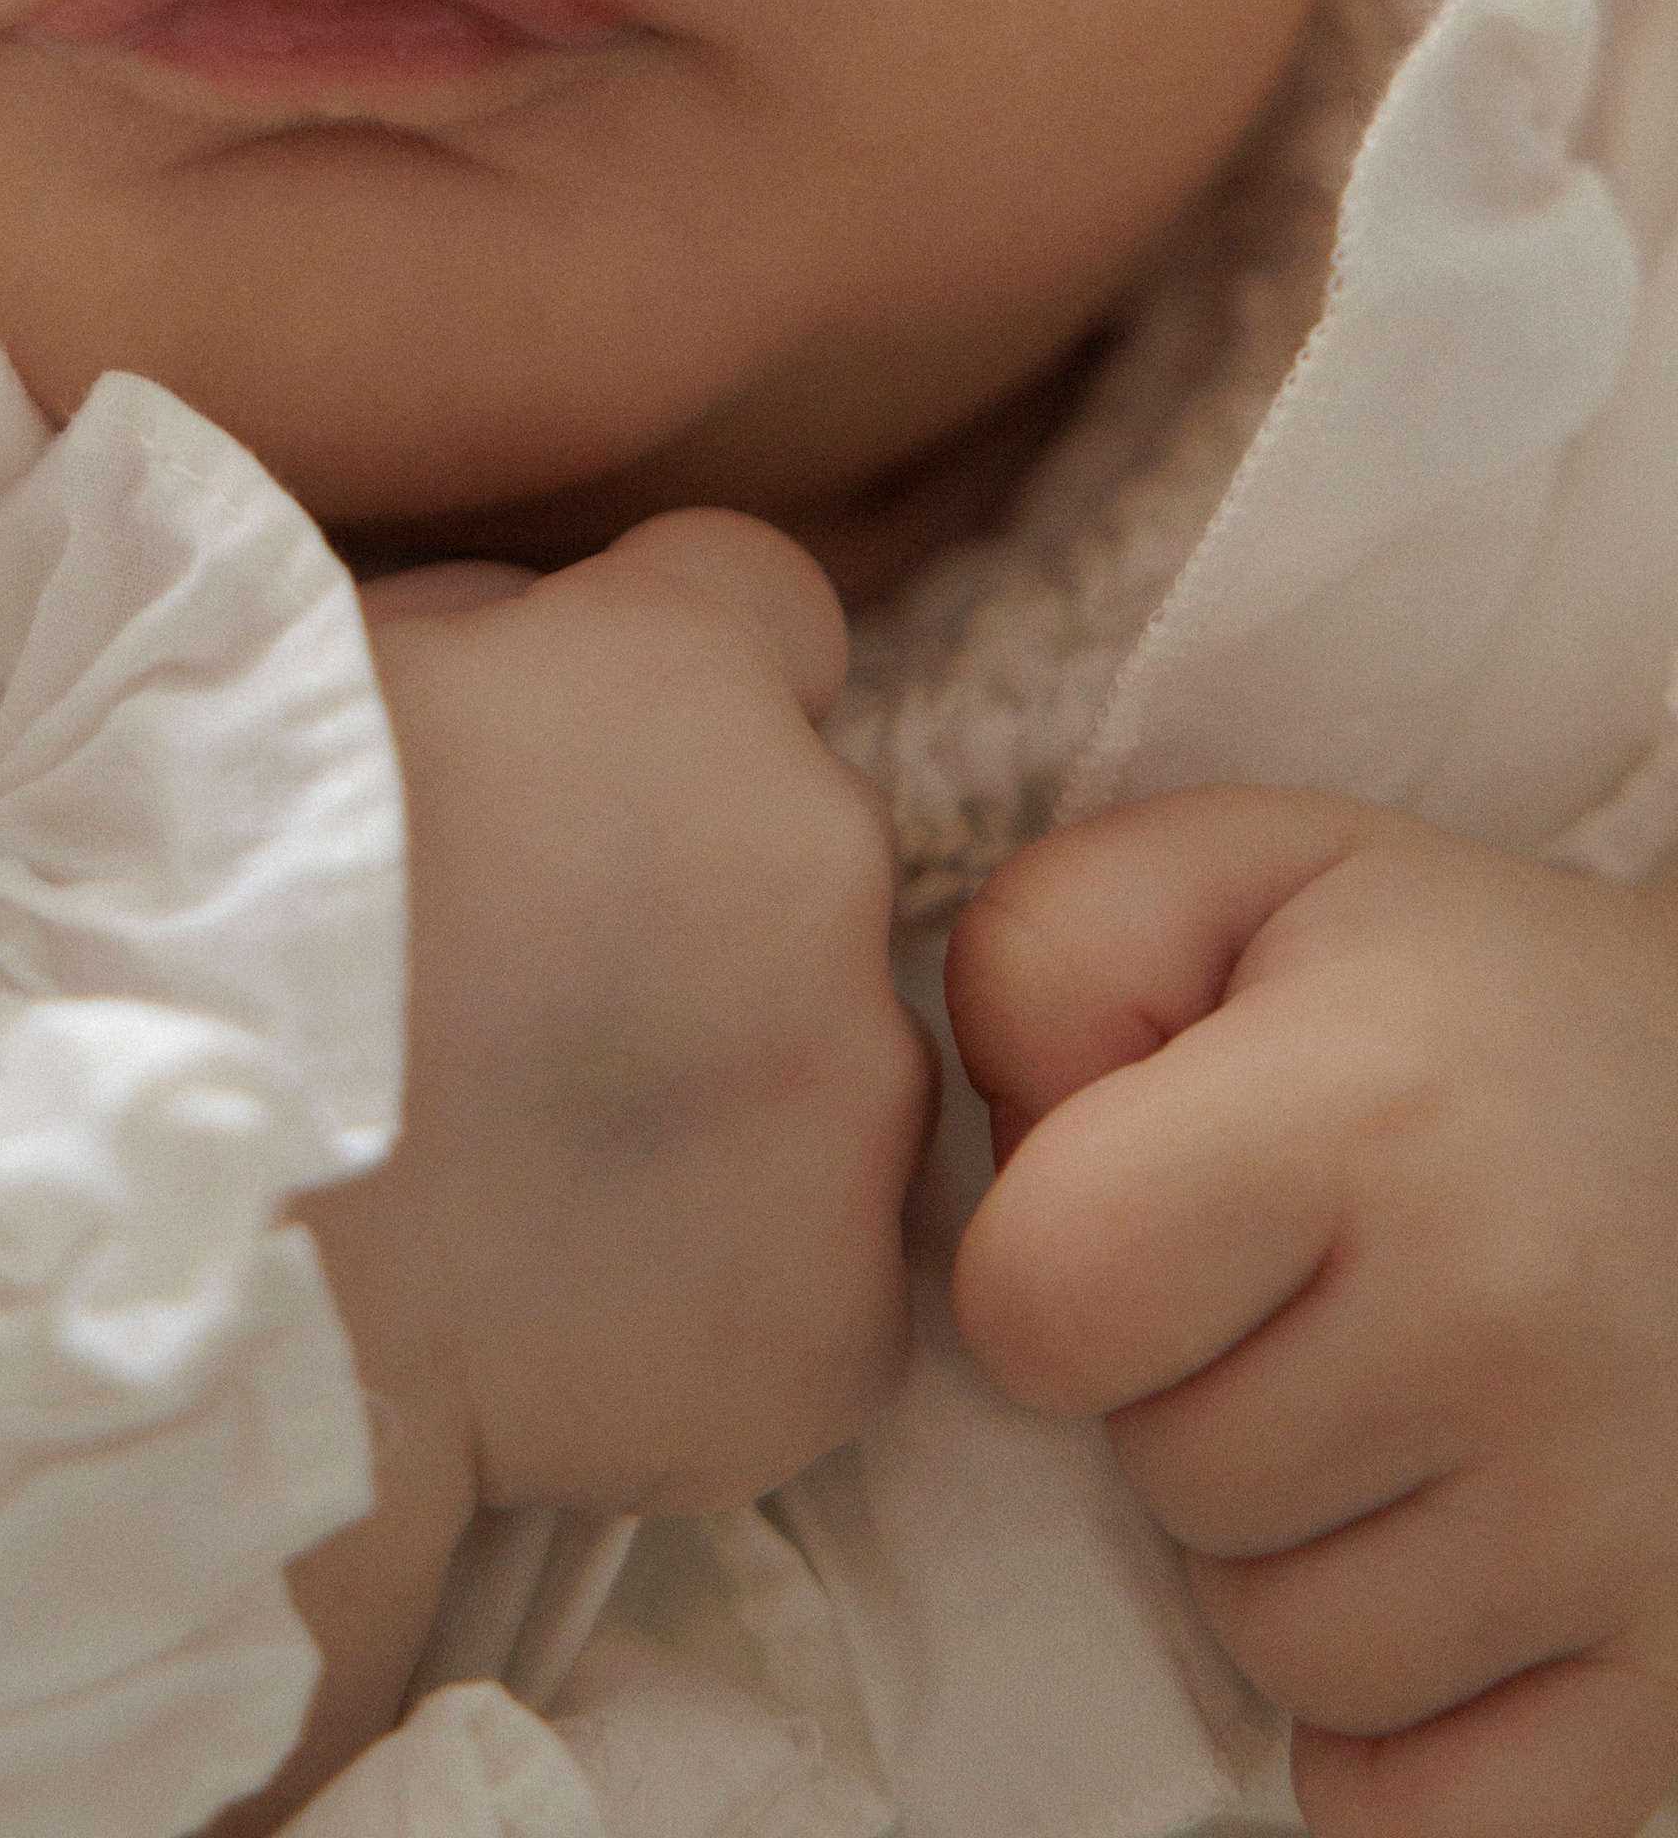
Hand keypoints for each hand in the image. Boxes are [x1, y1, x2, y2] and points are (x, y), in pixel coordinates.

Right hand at [211, 512, 928, 1834]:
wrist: (137, 1253)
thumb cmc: (174, 922)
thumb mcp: (300, 663)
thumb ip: (484, 629)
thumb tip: (554, 647)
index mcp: (682, 679)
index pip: (775, 614)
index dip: (676, 686)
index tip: (580, 767)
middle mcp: (813, 860)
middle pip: (804, 851)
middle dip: (698, 908)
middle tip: (515, 1008)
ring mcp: (848, 1100)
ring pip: (829, 1070)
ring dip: (721, 1103)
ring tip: (518, 1183)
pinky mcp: (839, 1318)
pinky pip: (814, 1284)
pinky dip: (715, 1300)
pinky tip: (555, 1312)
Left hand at [948, 790, 1677, 1837]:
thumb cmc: (1449, 987)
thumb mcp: (1230, 876)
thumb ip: (1043, 960)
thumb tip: (1009, 1179)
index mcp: (1364, 1117)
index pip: (1040, 1311)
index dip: (1052, 1270)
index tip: (1149, 1208)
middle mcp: (1502, 1325)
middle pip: (1166, 1487)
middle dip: (1188, 1395)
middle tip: (1306, 1289)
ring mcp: (1612, 1523)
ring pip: (1289, 1653)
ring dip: (1293, 1549)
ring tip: (1387, 1400)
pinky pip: (1440, 1819)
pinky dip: (1409, 1737)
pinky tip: (1440, 1577)